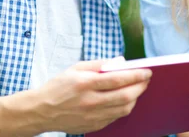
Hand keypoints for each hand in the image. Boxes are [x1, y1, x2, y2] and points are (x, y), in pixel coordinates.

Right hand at [34, 59, 151, 133]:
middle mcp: (90, 101)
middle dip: (140, 87)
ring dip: (135, 98)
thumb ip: (99, 64)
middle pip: (125, 96)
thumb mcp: (76, 68)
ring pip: (124, 109)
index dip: (136, 75)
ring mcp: (92, 116)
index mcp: (85, 84)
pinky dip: (124, 107)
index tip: (147, 71)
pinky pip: (115, 117)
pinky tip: (125, 99)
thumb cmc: (58, 86)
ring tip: (137, 89)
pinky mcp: (93, 126)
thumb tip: (120, 62)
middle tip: (146, 80)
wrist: (41, 111)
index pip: (118, 79)